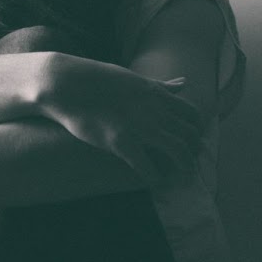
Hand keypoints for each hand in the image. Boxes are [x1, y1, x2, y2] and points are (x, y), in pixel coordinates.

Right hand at [35, 53, 204, 186]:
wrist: (66, 85)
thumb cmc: (98, 81)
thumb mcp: (135, 79)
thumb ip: (161, 85)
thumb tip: (184, 83)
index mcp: (158, 95)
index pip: (193, 116)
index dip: (196, 132)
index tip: (191, 142)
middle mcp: (154, 111)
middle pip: (190, 136)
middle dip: (193, 154)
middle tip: (189, 166)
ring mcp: (139, 127)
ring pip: (178, 152)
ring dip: (184, 168)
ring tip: (180, 178)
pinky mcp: (121, 142)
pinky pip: (148, 166)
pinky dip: (156, 178)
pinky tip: (154, 182)